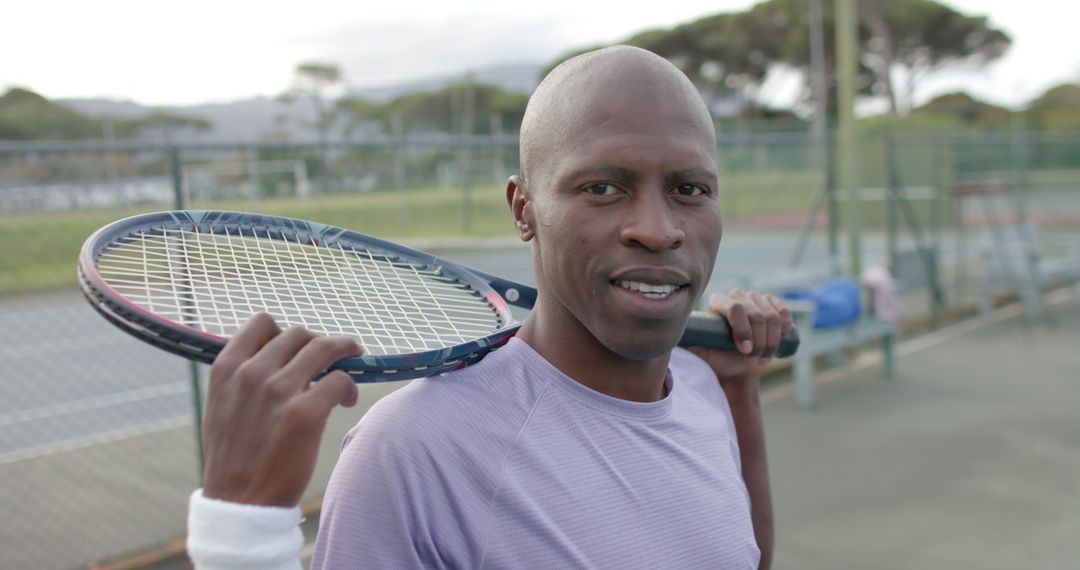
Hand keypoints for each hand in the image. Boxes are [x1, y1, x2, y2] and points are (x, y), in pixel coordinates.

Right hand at [201, 313, 362, 506]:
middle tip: (332, 359)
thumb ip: (242, 378)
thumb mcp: (223, 406)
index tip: (299, 346)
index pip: (262, 323)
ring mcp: (279, 391)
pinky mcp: (306, 413)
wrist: (239, 503)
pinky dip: (350, 385)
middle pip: (299, 334)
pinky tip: (347, 401)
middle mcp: (251, 373)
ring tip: (352, 364)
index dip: (286, 332)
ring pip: (324, 348)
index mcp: (227, 369)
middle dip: (319, 344)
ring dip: (344, 352)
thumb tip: (274, 355)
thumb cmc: (234, 458)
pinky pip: (340, 380)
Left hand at [686, 290, 793, 385]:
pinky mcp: (772, 304)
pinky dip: (785, 328)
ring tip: (763, 358)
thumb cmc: (718, 359)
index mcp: (717, 302)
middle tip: (755, 360)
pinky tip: (781, 340)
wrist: (738, 366)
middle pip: (755, 313)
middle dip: (759, 341)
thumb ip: (688, 344)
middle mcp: (736, 296)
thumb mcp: (702, 353)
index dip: (743, 330)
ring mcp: (755, 298)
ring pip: (772, 315)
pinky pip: (783, 311)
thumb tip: (670, 341)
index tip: (745, 351)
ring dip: (771, 341)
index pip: (734, 308)